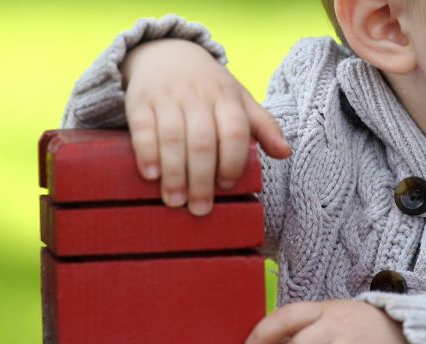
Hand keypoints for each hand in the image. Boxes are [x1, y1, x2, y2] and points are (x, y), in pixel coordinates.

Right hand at [122, 39, 290, 215]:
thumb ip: (263, 126)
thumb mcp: (239, 100)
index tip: (226, 186)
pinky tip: (151, 175)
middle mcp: (198, 96)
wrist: (167, 53)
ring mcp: (168, 98)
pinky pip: (142, 128)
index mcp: (226, 99)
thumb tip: (285, 153)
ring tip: (175, 201)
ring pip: (172, 138)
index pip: (234, 131)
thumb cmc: (210, 87)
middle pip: (202, 142)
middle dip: (201, 180)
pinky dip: (146, 153)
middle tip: (199, 209)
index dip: (232, 162)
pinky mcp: (140, 101)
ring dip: (174, 174)